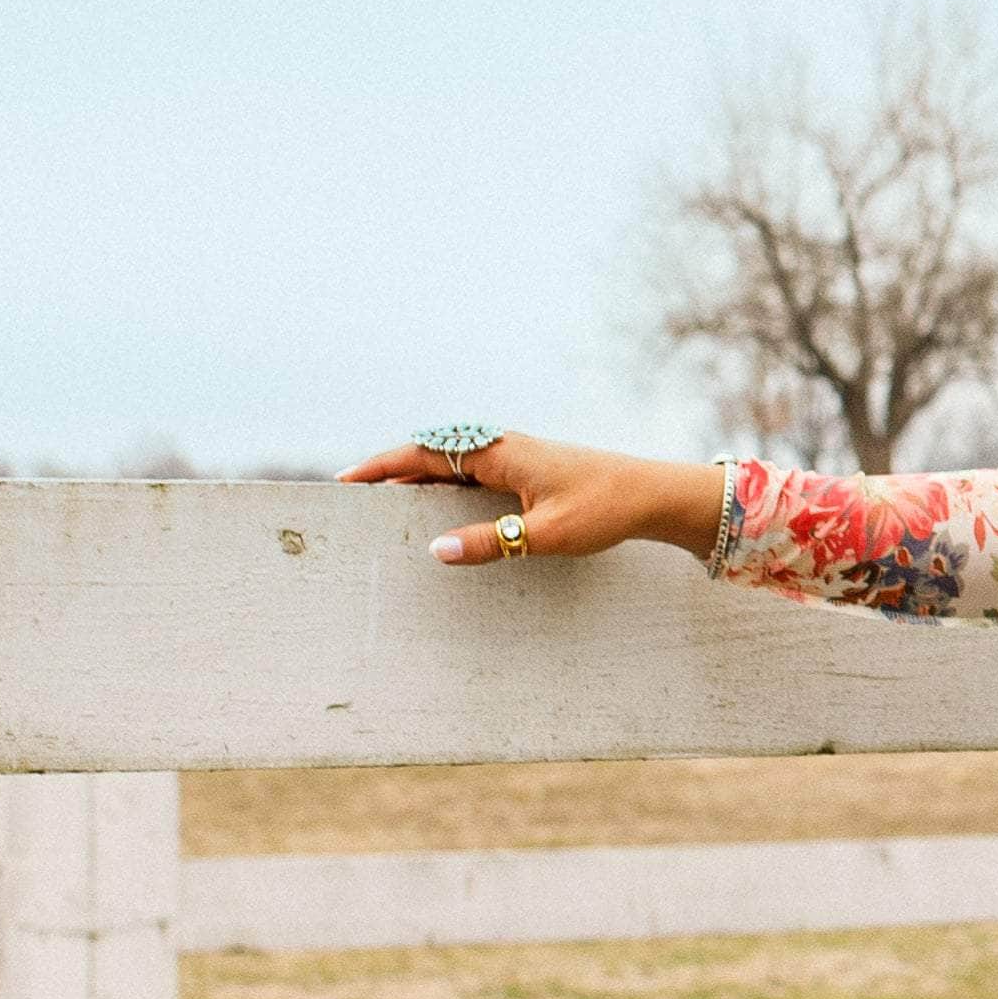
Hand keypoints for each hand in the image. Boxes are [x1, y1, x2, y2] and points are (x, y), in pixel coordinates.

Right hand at [341, 429, 729, 567]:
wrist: (652, 493)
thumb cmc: (603, 509)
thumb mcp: (545, 533)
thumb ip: (492, 543)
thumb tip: (436, 552)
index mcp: (499, 452)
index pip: (424, 454)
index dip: (382, 467)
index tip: (345, 480)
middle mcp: (501, 447)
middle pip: (430, 454)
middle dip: (390, 472)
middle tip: (353, 496)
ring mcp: (513, 456)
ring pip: (450, 463)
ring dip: (416, 479)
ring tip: (382, 506)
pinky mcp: (525, 469)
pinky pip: (470, 473)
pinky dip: (444, 486)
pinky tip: (435, 509)